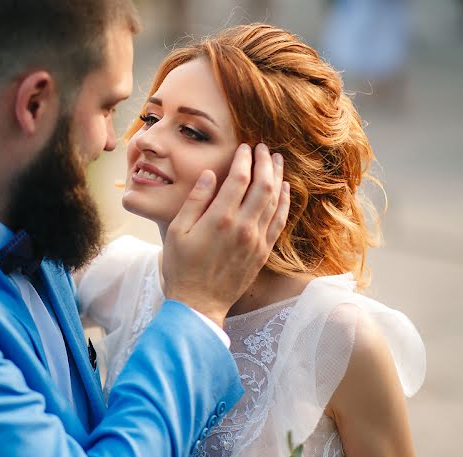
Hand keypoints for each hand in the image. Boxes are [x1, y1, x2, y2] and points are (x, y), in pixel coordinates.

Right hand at [161, 143, 289, 326]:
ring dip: (278, 177)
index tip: (244, 147)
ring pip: (274, 200)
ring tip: (277, 160)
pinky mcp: (262, 251)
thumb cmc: (182, 267)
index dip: (244, 158)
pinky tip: (284, 189)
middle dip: (265, 162)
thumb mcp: (178, 231)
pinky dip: (284, 201)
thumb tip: (211, 175)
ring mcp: (256, 240)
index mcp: (219, 218)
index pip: (239, 178)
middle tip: (263, 148)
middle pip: (263, 184)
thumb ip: (195, 201)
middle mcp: (243, 226)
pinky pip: (279, 221)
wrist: (198, 303)